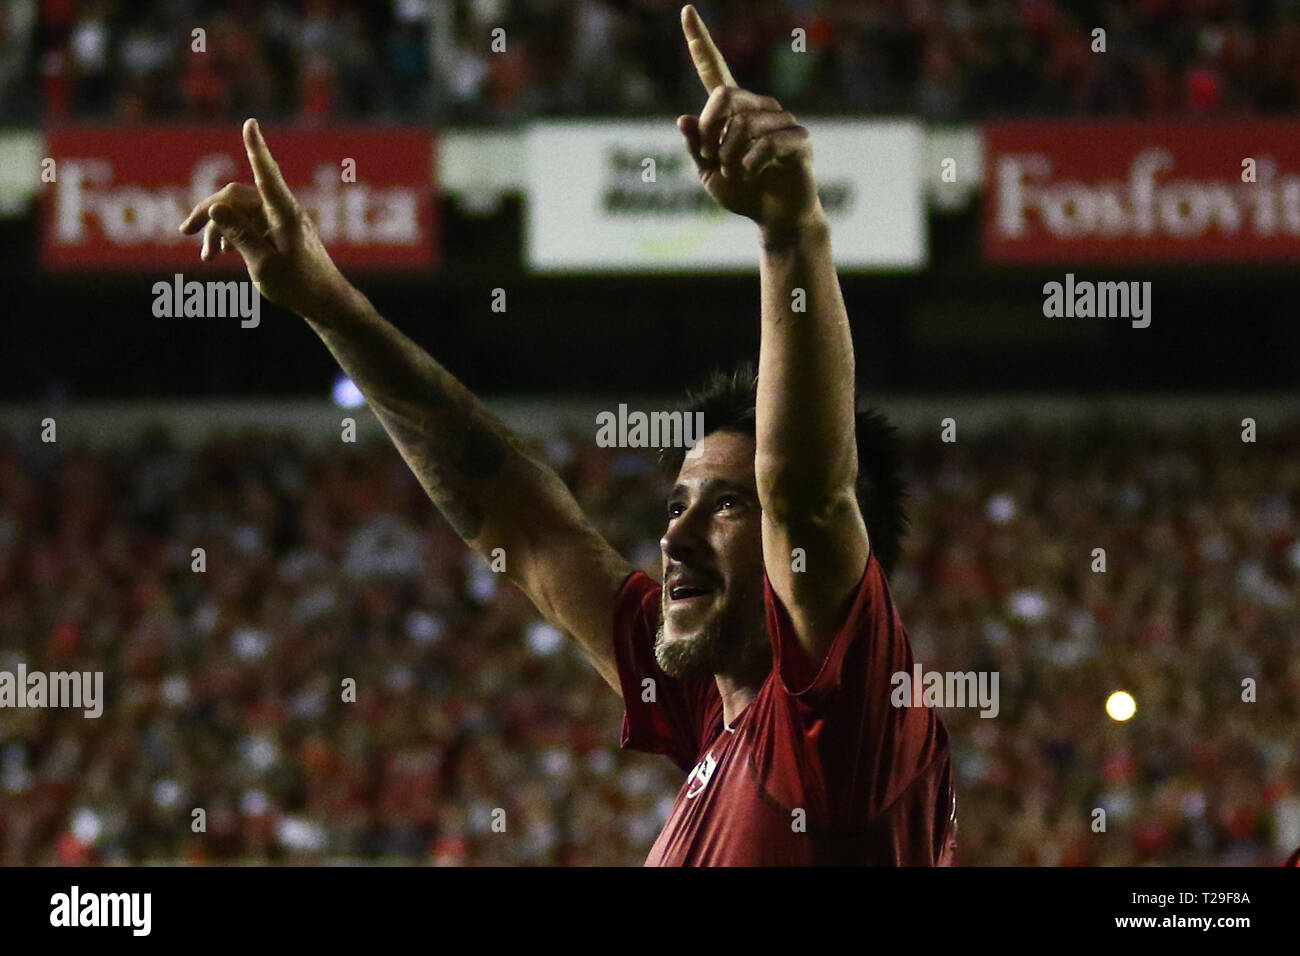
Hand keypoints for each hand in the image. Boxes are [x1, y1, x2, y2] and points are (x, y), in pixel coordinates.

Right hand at [179, 119, 353, 318]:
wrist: (325, 303)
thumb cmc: (300, 286)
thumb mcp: (264, 265)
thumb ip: (239, 235)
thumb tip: (215, 207)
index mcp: (285, 214)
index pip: (266, 175)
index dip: (256, 149)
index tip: (251, 124)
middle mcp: (283, 211)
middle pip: (236, 196)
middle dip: (209, 211)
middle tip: (184, 231)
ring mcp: (280, 220)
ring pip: (238, 212)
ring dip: (218, 231)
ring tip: (207, 258)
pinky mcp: (278, 231)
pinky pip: (248, 223)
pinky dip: (231, 236)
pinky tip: (219, 254)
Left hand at [677, 5, 822, 232]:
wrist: (774, 217)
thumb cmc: (742, 192)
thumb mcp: (708, 173)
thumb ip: (695, 148)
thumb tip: (682, 118)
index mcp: (733, 112)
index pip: (714, 70)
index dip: (700, 42)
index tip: (686, 11)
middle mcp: (758, 108)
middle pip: (725, 95)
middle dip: (711, 132)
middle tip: (713, 160)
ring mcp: (782, 120)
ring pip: (745, 123)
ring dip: (731, 156)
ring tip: (738, 173)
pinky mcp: (799, 140)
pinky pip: (768, 141)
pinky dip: (752, 162)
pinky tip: (752, 173)